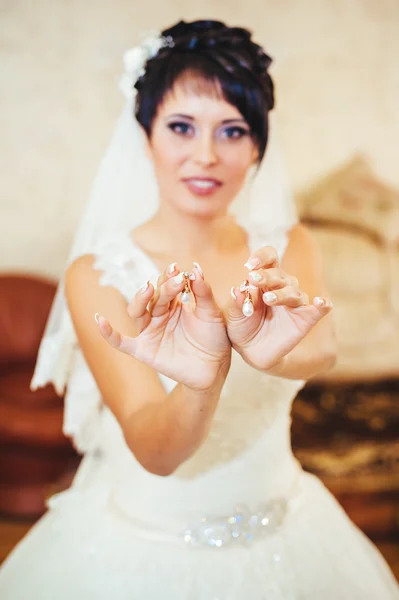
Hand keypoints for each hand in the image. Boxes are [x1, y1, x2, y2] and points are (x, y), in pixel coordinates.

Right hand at [96, 263, 230, 390]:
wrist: (215, 368)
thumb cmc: (214, 338)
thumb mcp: (212, 314)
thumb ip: (204, 294)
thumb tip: (196, 269)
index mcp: (174, 303)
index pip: (167, 286)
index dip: (171, 278)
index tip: (178, 270)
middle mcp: (159, 315)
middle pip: (154, 297)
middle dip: (164, 287)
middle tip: (175, 279)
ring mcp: (150, 332)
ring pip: (137, 312)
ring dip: (140, 299)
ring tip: (148, 289)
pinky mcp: (144, 350)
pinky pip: (122, 342)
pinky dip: (109, 333)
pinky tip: (100, 320)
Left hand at [226, 246, 332, 370]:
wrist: (250, 352)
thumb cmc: (242, 327)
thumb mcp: (234, 315)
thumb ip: (238, 302)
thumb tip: (239, 290)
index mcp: (266, 280)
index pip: (270, 259)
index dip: (262, 257)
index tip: (251, 264)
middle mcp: (283, 287)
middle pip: (280, 275)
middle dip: (267, 276)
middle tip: (253, 279)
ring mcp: (295, 303)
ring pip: (294, 292)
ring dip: (281, 293)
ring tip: (267, 299)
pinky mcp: (305, 320)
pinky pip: (319, 310)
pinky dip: (322, 304)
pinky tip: (321, 302)